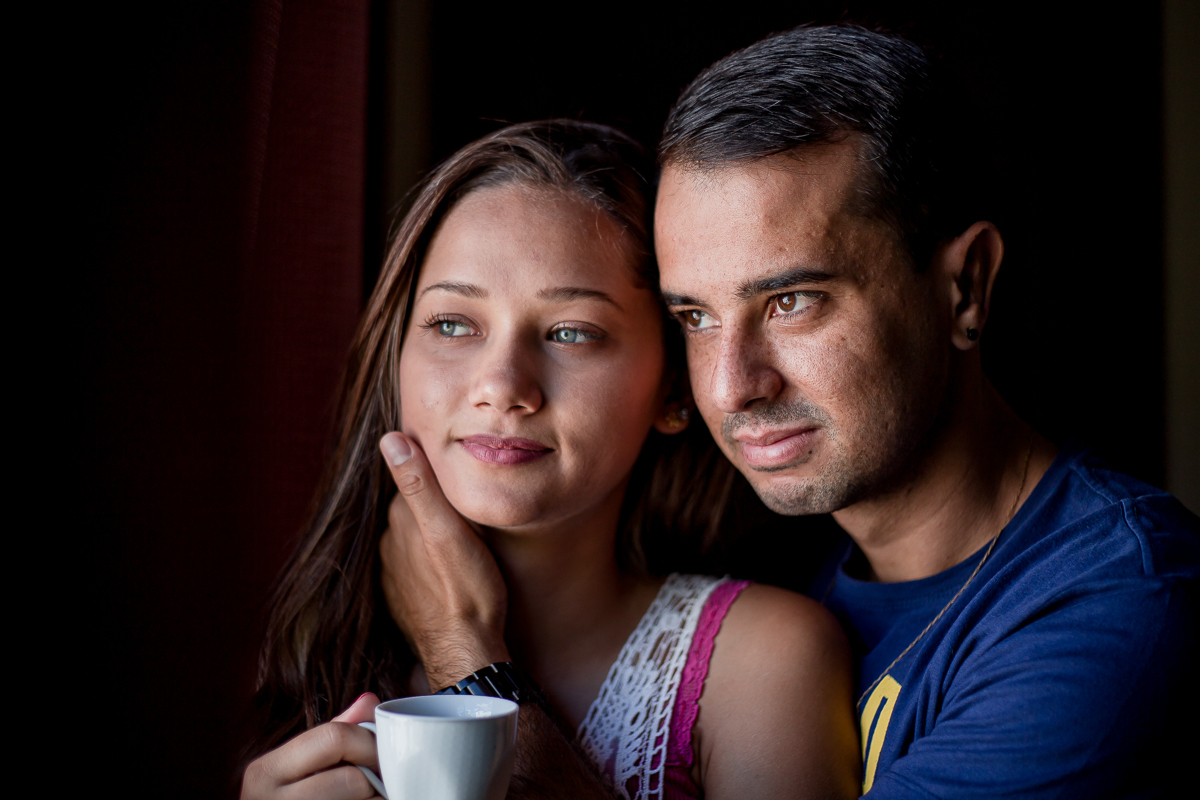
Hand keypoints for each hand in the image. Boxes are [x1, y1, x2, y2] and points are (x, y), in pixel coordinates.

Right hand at [241, 693, 381, 798]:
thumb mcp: (298, 766)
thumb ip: (333, 734)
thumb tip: (369, 701)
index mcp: (266, 771)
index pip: (334, 737)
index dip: (368, 742)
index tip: (381, 753)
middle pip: (352, 779)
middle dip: (376, 779)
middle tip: (384, 782)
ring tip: (374, 797)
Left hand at [378, 432, 510, 689]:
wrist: (466, 651)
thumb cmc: (469, 588)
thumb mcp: (450, 530)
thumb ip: (420, 484)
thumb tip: (392, 437)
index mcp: (401, 520)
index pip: (416, 479)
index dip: (440, 473)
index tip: (463, 469)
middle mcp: (390, 544)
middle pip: (415, 509)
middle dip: (436, 504)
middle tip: (469, 503)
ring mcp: (394, 573)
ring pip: (415, 539)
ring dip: (434, 534)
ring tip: (465, 537)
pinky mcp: (404, 597)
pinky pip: (416, 567)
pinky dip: (432, 562)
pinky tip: (454, 567)